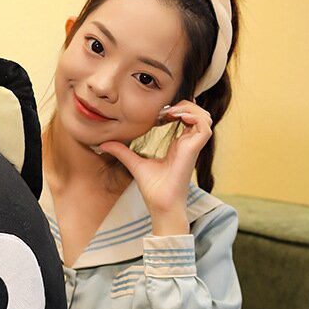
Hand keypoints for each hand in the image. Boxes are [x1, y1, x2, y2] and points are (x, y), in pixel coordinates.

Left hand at [98, 100, 212, 233]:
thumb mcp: (134, 163)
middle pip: (198, 113)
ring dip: (190, 108)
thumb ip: (121, 151)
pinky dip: (194, 117)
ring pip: (205, 117)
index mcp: (178, 144)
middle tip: (164, 110)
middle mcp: (188, 143)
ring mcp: (193, 146)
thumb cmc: (152, 188)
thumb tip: (103, 144)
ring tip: (171, 112)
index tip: (158, 113)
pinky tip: (176, 117)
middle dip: (184, 105)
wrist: (160, 204)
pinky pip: (204, 126)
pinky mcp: (194, 150)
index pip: (186, 119)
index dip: (176, 109)